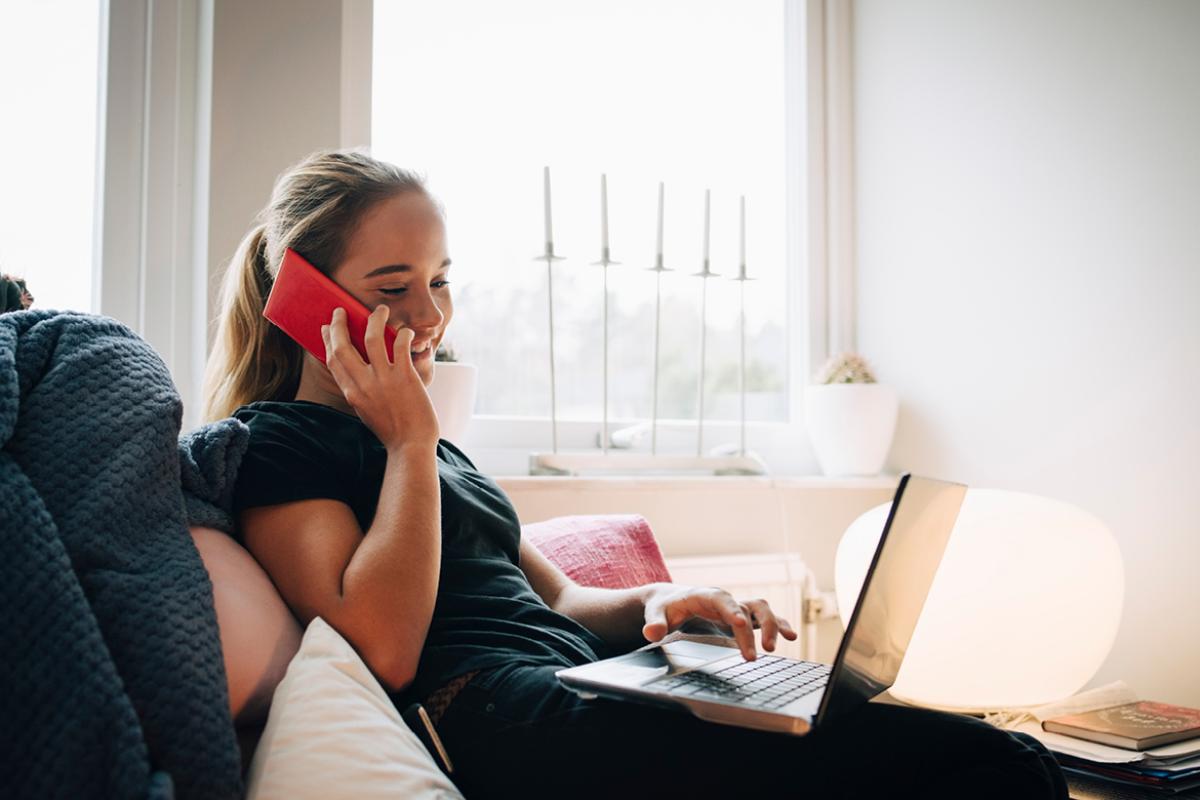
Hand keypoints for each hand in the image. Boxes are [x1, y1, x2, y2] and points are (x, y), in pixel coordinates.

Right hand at [320, 305, 438, 450]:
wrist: (410, 446)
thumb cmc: (392, 431)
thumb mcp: (366, 410)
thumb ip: (359, 390)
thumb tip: (356, 372)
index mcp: (351, 393)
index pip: (332, 360)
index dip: (327, 340)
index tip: (325, 327)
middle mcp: (363, 384)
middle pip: (342, 346)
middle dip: (339, 324)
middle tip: (341, 311)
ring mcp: (383, 379)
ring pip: (372, 337)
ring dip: (375, 319)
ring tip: (381, 310)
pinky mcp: (404, 377)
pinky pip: (400, 346)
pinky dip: (403, 334)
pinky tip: (406, 332)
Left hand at [642, 584, 797, 661]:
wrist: (671, 601)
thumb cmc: (665, 607)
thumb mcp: (655, 613)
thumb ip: (654, 622)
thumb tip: (651, 632)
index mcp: (705, 595)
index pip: (722, 601)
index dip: (732, 611)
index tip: (741, 623)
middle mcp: (725, 600)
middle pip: (748, 607)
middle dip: (755, 629)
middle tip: (756, 654)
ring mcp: (736, 608)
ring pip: (761, 610)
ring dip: (772, 625)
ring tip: (778, 645)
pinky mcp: (742, 618)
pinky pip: (765, 618)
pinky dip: (779, 625)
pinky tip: (791, 637)